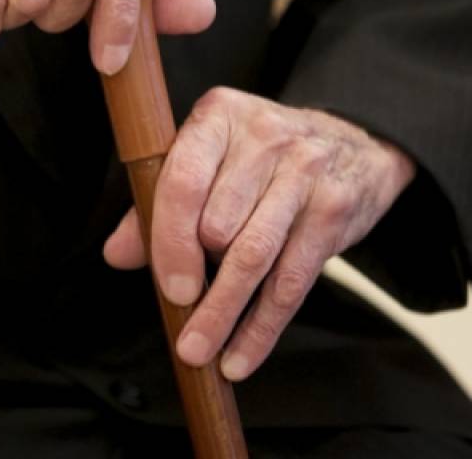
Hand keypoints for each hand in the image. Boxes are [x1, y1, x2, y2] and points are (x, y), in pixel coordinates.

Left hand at [103, 88, 415, 380]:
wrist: (352, 144)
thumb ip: (158, 203)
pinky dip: (261, 328)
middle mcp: (265, 136)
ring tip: (199, 350)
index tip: (169, 286)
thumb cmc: (261, 157)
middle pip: (219, 224)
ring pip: (255, 257)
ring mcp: (305, 171)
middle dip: (197, 279)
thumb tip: (118, 253)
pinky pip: (291, 282)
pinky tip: (239, 356)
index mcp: (219, 116)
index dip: (170, 240)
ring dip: (222, 314)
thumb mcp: (208, 159)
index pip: (184, 180)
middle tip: (182, 319)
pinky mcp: (333, 210)